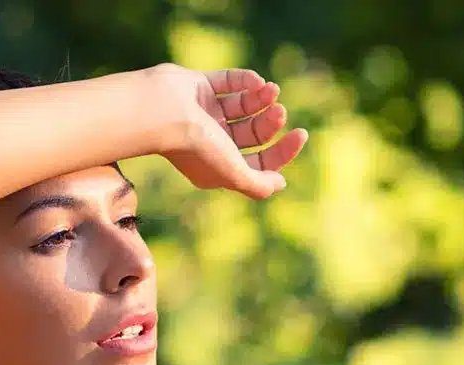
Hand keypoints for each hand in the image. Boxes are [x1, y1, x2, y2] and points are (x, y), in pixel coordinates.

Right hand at [148, 64, 307, 199]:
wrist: (163, 113)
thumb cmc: (198, 147)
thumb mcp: (234, 175)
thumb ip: (259, 185)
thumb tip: (280, 183)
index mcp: (218, 165)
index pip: (258, 161)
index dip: (282, 151)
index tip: (300, 135)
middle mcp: (211, 141)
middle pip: (252, 133)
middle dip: (271, 122)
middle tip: (280, 111)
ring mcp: (203, 113)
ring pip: (243, 106)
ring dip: (262, 99)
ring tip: (272, 91)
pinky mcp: (198, 87)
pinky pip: (228, 81)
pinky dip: (246, 80)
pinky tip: (258, 82)